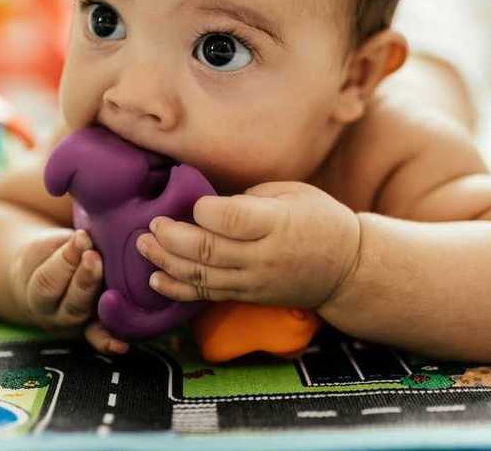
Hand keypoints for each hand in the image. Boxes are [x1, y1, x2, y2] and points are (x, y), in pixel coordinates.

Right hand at [9, 229, 130, 355]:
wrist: (41, 281)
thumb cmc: (48, 256)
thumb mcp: (49, 246)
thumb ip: (67, 245)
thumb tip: (88, 237)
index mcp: (37, 290)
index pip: (49, 279)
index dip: (66, 259)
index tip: (82, 237)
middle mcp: (54, 315)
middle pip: (70, 303)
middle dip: (85, 280)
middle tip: (96, 257)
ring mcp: (75, 326)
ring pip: (87, 320)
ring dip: (103, 304)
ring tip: (117, 288)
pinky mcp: (92, 329)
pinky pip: (99, 338)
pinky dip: (109, 342)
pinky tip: (122, 345)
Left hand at [136, 182, 361, 308]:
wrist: (346, 269)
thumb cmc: (319, 219)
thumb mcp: (294, 193)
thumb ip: (251, 198)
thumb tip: (208, 203)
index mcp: (277, 223)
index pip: (231, 219)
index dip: (204, 210)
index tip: (192, 201)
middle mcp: (263, 256)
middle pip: (208, 250)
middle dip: (172, 237)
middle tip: (152, 224)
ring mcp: (254, 281)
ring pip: (201, 276)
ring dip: (166, 262)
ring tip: (143, 245)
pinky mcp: (247, 296)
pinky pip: (206, 295)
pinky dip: (177, 289)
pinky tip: (156, 278)